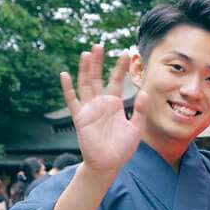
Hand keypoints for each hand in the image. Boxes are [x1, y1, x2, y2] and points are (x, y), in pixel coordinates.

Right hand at [59, 45, 146, 175]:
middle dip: (99, 62)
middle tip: (99, 45)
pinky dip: (68, 88)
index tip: (126, 53)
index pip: (116, 81)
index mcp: (113, 104)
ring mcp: (89, 109)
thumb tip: (145, 92)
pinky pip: (72, 101)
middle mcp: (100, 103)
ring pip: (85, 84)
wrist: (108, 164)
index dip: (120, 68)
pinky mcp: (80, 118)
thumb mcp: (136, 127)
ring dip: (85, 69)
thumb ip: (141, 110)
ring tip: (87, 53)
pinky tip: (65, 75)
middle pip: (97, 78)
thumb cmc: (122, 148)